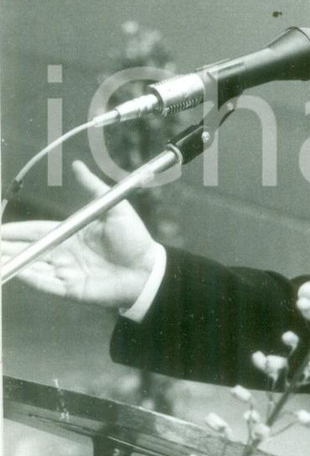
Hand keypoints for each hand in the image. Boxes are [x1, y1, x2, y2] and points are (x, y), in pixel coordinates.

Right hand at [1, 161, 161, 309]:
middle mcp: (65, 254)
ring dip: (12, 263)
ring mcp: (67, 273)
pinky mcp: (72, 290)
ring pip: (32, 267)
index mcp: (72, 235)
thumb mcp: (115, 208)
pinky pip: (46, 285)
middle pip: (29, 250)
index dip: (16, 231)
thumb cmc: (135, 239)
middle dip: (6, 248)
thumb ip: (93, 187)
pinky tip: (14, 270)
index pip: (37, 232)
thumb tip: (77, 165)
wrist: (148, 268)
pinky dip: (30, 278)